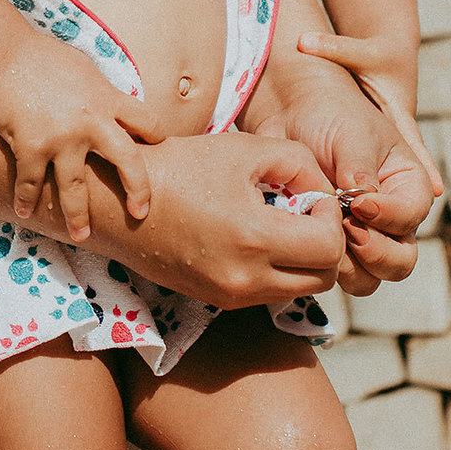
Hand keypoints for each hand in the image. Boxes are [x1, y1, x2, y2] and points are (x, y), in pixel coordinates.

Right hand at [0, 30, 162, 241]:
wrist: (4, 53)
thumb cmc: (44, 57)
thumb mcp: (85, 69)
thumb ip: (102, 92)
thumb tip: (113, 103)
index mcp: (107, 99)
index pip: (147, 123)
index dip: (155, 137)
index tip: (157, 149)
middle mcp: (91, 121)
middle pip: (127, 161)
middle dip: (137, 190)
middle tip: (139, 212)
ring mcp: (61, 138)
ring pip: (75, 187)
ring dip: (77, 215)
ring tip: (81, 235)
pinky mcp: (31, 147)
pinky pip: (32, 183)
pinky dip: (27, 200)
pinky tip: (25, 213)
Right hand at [98, 131, 346, 309]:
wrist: (118, 202)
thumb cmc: (180, 167)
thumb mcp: (246, 149)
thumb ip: (300, 163)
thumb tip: (323, 192)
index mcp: (253, 239)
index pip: (330, 247)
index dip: (332, 216)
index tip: (311, 195)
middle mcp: (244, 279)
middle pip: (324, 278)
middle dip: (326, 242)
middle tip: (305, 211)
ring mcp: (230, 295)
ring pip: (299, 290)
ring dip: (303, 258)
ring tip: (280, 222)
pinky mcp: (217, 300)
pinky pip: (269, 292)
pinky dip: (277, 268)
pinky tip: (256, 236)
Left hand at [248, 59, 438, 294]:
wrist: (292, 116)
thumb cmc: (331, 116)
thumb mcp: (352, 134)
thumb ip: (360, 170)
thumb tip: (364, 203)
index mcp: (408, 187)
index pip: (412, 216)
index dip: (388, 217)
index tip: (358, 203)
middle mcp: (390, 219)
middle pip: (400, 262)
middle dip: (374, 253)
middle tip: (345, 229)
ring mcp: (360, 237)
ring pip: (368, 279)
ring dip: (346, 267)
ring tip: (320, 236)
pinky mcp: (330, 247)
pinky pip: (332, 274)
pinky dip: (319, 264)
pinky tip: (300, 238)